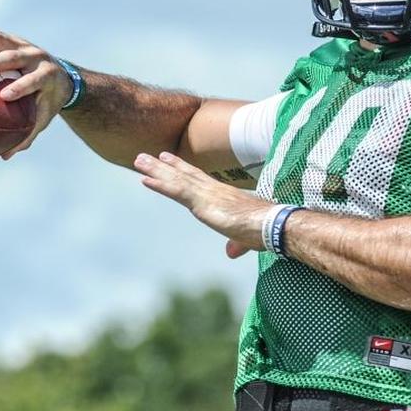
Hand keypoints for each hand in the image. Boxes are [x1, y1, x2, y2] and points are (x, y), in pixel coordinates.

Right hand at [0, 23, 71, 159]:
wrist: (62, 76)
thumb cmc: (49, 102)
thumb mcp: (43, 117)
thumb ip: (27, 135)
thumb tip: (5, 156)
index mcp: (47, 76)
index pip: (35, 80)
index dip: (22, 87)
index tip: (5, 96)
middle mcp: (35, 56)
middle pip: (14, 56)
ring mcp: (22, 44)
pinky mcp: (10, 38)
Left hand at [133, 151, 271, 258]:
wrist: (273, 225)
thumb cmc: (266, 230)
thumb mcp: (246, 237)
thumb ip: (236, 243)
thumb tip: (230, 252)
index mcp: (223, 195)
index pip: (198, 179)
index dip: (182, 169)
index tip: (168, 159)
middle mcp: (213, 190)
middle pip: (184, 174)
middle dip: (164, 166)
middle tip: (145, 157)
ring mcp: (207, 194)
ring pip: (176, 179)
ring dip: (155, 170)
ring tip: (138, 160)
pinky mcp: (202, 203)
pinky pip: (176, 191)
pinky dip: (160, 184)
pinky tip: (144, 179)